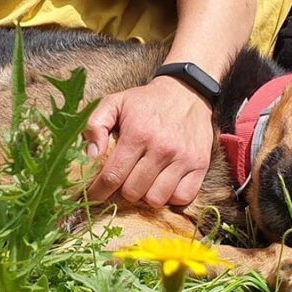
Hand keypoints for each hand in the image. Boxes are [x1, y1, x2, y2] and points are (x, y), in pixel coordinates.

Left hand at [84, 77, 213, 206]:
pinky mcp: (200, 165)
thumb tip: (91, 155)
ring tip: (143, 182)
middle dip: (122, 191)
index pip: (113, 176)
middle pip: (133, 192)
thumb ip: (95, 125)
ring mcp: (183, 158)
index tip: (95, 194)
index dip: (99, 191)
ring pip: (156, 199)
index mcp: (138, 134)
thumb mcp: (114, 103)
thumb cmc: (146, 102)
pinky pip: (182, 197)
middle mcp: (162, 148)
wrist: (187, 92)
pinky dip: (171, 197)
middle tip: (123, 181)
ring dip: (146, 196)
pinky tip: (163, 184)